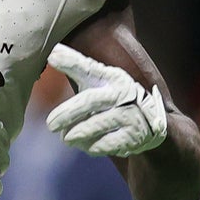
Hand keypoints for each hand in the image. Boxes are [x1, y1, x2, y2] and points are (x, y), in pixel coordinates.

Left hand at [46, 44, 167, 155]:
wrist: (149, 121)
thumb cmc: (112, 96)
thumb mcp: (97, 80)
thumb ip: (75, 67)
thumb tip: (52, 52)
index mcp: (112, 77)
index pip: (88, 67)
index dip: (70, 62)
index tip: (51, 56)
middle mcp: (123, 93)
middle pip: (90, 100)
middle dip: (67, 113)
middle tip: (51, 125)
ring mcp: (130, 115)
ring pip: (96, 124)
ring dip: (77, 133)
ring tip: (66, 138)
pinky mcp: (133, 136)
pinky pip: (106, 144)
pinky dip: (91, 146)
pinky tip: (84, 146)